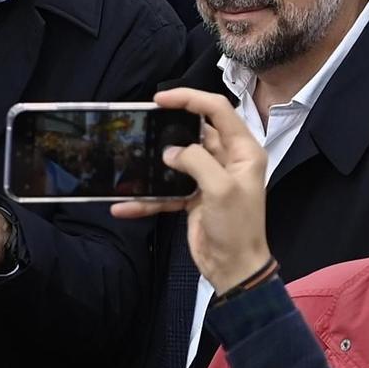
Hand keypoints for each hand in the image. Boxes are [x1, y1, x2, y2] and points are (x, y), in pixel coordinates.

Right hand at [111, 88, 271, 291]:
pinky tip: (124, 205)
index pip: (218, 111)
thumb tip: (170, 152)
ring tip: (131, 155)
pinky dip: (147, 198)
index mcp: (243, 151)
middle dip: (170, 126)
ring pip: (178, 159)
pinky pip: (167, 191)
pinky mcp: (193, 197)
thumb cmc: (236, 227)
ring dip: (155, 162)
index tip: (161, 100)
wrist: (233, 268)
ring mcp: (209, 178)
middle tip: (142, 122)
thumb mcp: (220, 189)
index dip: (190, 99)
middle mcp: (227, 160)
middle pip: (196, 131)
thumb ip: (196, 162)